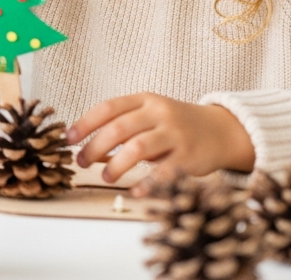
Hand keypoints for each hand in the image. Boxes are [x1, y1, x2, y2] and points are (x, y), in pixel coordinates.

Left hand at [67, 93, 255, 186]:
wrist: (221, 130)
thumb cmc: (174, 124)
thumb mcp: (150, 114)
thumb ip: (122, 125)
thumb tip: (84, 146)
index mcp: (145, 99)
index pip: (108, 108)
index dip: (85, 123)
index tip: (69, 139)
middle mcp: (160, 113)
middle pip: (119, 128)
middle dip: (95, 147)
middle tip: (81, 161)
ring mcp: (176, 134)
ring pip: (138, 148)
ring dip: (116, 164)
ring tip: (106, 176)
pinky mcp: (190, 156)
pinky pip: (164, 171)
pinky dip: (147, 183)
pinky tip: (134, 192)